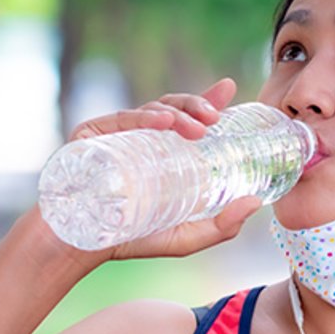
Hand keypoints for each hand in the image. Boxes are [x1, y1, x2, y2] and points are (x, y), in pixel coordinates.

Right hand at [59, 78, 264, 262]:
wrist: (78, 246)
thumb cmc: (129, 238)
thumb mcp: (185, 237)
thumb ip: (222, 226)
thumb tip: (256, 203)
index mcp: (161, 153)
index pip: (187, 119)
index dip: (208, 100)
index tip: (228, 87)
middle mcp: (140, 138)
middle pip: (173, 109)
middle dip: (197, 106)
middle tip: (215, 120)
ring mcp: (116, 134)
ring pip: (151, 110)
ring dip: (178, 113)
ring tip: (197, 128)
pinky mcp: (91, 134)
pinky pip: (120, 119)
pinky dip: (143, 117)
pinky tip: (163, 121)